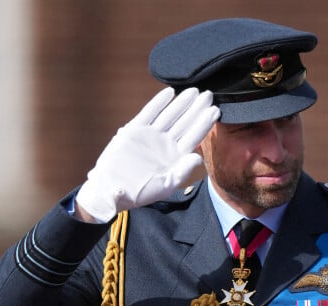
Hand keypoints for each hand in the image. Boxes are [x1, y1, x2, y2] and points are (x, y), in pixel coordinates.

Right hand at [76, 87, 219, 221]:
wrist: (112, 189)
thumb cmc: (139, 192)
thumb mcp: (165, 185)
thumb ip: (182, 171)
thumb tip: (198, 157)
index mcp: (175, 157)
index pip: (193, 137)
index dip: (204, 123)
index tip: (215, 111)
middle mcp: (165, 144)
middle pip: (184, 122)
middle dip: (196, 109)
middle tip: (209, 94)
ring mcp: (151, 136)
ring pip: (170, 115)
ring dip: (181, 103)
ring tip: (194, 91)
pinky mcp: (135, 130)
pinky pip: (149, 113)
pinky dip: (158, 103)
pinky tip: (170, 93)